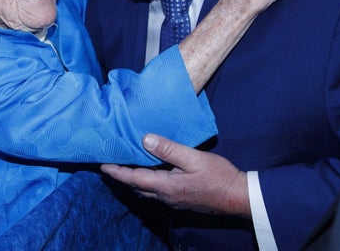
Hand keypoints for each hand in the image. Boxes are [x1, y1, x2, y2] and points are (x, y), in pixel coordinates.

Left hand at [101, 134, 250, 215]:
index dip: (117, 171)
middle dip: (122, 176)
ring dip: (134, 179)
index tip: (102, 165)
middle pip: (137, 186)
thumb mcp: (193, 158)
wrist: (237, 197)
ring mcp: (174, 200)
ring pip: (147, 190)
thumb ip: (169, 149)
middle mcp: (166, 196)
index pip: (134, 178)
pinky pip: (157, 191)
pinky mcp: (182, 199)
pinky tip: (151, 172)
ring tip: (126, 166)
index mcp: (166, 186)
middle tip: (111, 164)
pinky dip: (147, 181)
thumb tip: (145, 139)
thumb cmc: (218, 176)